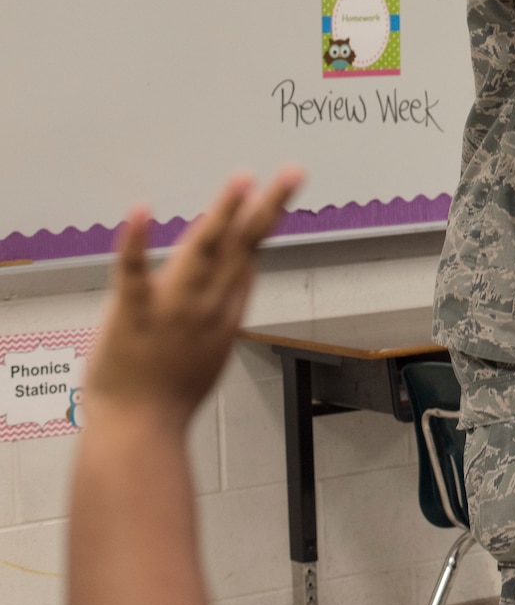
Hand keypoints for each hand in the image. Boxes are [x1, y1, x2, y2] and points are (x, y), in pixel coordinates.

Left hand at [86, 169, 302, 428]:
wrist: (140, 431)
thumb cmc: (168, 399)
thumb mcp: (208, 355)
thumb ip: (217, 317)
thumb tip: (228, 289)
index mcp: (225, 316)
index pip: (247, 260)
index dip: (260, 223)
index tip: (274, 191)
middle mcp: (208, 307)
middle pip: (242, 246)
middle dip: (269, 205)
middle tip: (293, 172)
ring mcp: (172, 310)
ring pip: (203, 252)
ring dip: (224, 213)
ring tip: (242, 179)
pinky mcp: (131, 315)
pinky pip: (135, 273)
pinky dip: (137, 241)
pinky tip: (142, 210)